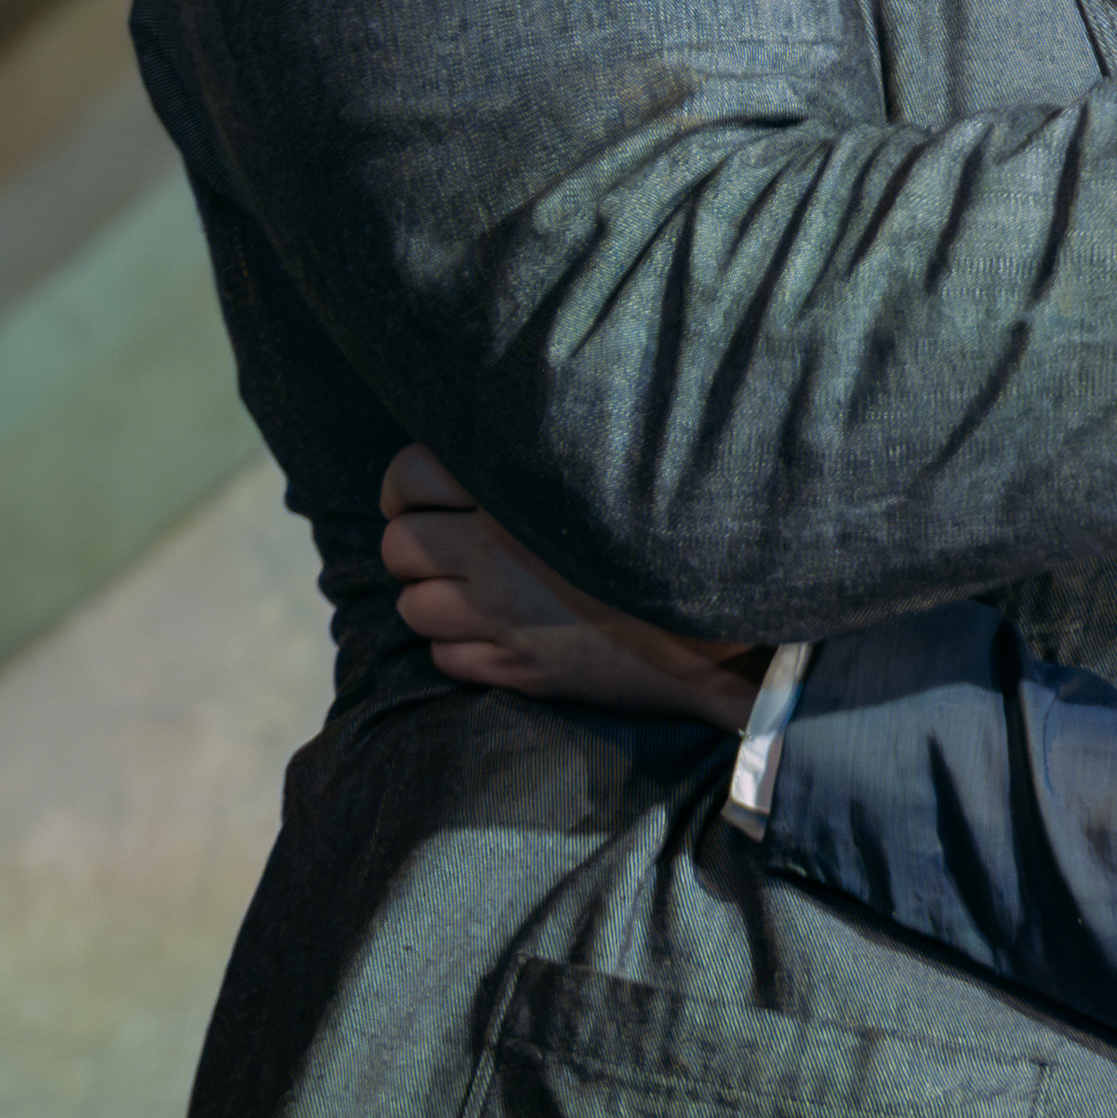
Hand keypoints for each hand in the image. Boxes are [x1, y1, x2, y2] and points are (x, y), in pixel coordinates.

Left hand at [380, 445, 767, 729]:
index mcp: (515, 495)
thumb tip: (490, 448)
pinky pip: (443, 659)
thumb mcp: (605, 484)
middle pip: (398, 546)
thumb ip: (542, 465)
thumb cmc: (669, 544)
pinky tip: (500, 634)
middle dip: (414, 546)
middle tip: (448, 546)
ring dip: (434, 600)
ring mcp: (498, 616)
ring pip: (412, 607)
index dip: (405, 486)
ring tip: (475, 594)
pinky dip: (460, 648)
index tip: (422, 495)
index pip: (409, 474)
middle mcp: (494, 553)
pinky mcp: (513, 669)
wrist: (718, 629)